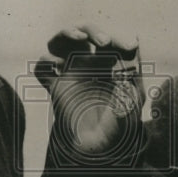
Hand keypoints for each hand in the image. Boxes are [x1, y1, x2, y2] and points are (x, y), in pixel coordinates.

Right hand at [33, 25, 142, 154]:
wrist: (103, 145)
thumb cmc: (123, 121)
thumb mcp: (135, 96)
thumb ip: (134, 69)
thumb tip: (134, 44)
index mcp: (108, 61)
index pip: (109, 37)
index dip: (118, 36)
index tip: (129, 47)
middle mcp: (87, 62)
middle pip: (83, 31)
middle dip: (93, 30)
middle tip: (105, 42)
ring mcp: (69, 71)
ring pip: (59, 40)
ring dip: (68, 32)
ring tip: (80, 38)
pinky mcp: (54, 85)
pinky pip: (42, 66)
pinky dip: (48, 61)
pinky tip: (60, 66)